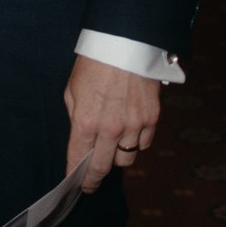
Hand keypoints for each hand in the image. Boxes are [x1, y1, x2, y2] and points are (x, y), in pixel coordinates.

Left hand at [64, 56, 160, 191]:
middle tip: (91, 182)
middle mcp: (110, 129)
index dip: (76, 176)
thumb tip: (82, 136)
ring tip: (112, 150)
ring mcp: (133, 125)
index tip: (75, 184)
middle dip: (95, 179)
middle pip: (104, 167)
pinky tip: (129, 133)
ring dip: (117, 158)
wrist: (125, 42)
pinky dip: (136, 142)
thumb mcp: (73, 89)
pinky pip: (144, 143)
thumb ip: (76, 116)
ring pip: (127, 159)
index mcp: (85, 121)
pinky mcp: (152, 119)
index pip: (78, 159)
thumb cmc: (94, 63)